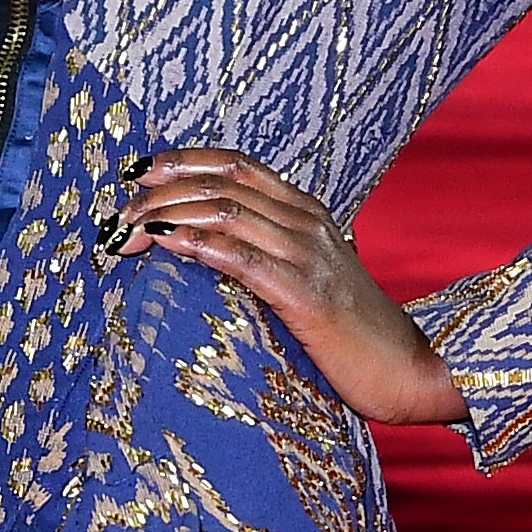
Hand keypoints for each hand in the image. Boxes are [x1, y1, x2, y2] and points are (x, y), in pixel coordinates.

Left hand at [108, 149, 464, 428]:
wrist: (410, 370)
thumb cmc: (353, 336)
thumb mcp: (306, 283)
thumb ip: (267, 260)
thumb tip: (206, 256)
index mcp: (306, 212)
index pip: (236, 164)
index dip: (183, 161)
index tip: (138, 174)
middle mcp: (306, 222)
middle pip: (222, 182)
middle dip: (162, 190)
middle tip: (120, 212)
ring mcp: (308, 254)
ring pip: (226, 212)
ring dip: (170, 215)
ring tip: (131, 230)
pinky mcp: (306, 294)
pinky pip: (244, 258)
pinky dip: (201, 246)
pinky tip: (169, 246)